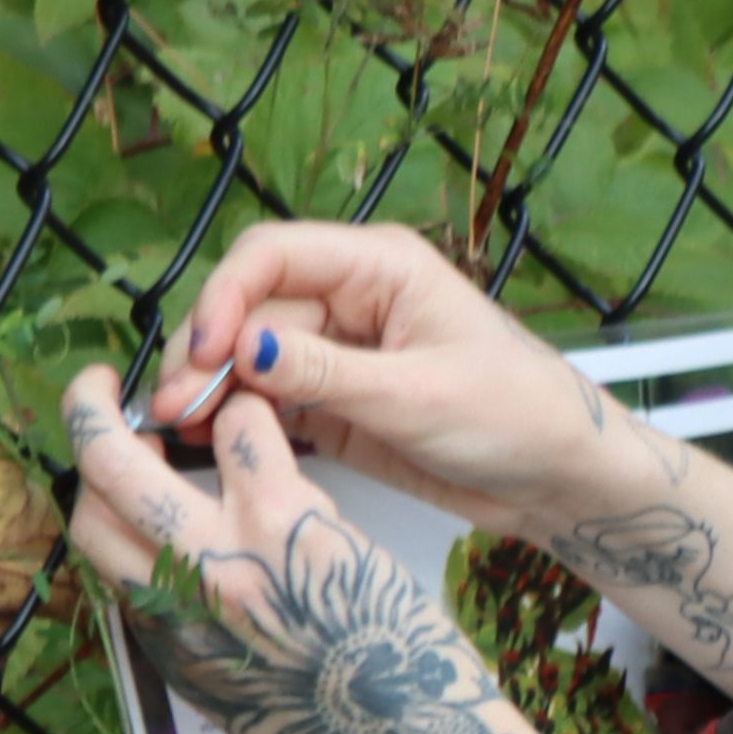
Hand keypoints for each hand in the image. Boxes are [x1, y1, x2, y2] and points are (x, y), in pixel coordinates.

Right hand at [58, 375, 612, 733]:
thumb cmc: (342, 730)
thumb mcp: (237, 699)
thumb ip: (194, 640)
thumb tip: (169, 603)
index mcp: (163, 632)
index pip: (90, 537)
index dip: (94, 486)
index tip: (111, 462)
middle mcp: (178, 588)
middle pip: (94, 480)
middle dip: (85, 414)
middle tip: (99, 384)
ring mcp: (227, 551)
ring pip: (149, 443)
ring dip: (175, 402)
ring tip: (204, 388)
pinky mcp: (289, 520)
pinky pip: (249, 428)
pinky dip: (257, 410)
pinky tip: (284, 418)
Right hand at [158, 222, 732, 698]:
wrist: (561, 479)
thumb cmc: (518, 416)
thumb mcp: (420, 395)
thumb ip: (329, 373)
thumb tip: (246, 347)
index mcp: (379, 266)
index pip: (274, 255)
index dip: (224, 296)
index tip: (202, 351)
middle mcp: (351, 299)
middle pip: (248, 308)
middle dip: (203, 353)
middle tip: (171, 410)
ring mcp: (338, 351)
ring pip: (248, 357)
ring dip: (209, 389)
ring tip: (174, 433)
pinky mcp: (335, 403)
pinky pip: (268, 399)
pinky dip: (234, 418)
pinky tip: (204, 445)